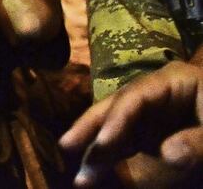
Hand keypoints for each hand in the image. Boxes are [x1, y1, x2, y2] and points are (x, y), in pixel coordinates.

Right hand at [59, 60, 202, 186]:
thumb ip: (200, 141)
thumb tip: (168, 154)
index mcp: (175, 81)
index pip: (135, 97)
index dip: (116, 120)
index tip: (102, 145)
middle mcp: (158, 95)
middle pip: (117, 107)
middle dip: (91, 129)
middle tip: (66, 148)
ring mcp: (157, 116)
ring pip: (119, 128)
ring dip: (99, 150)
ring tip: (81, 174)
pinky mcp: (158, 137)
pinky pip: (130, 145)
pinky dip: (114, 158)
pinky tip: (98, 172)